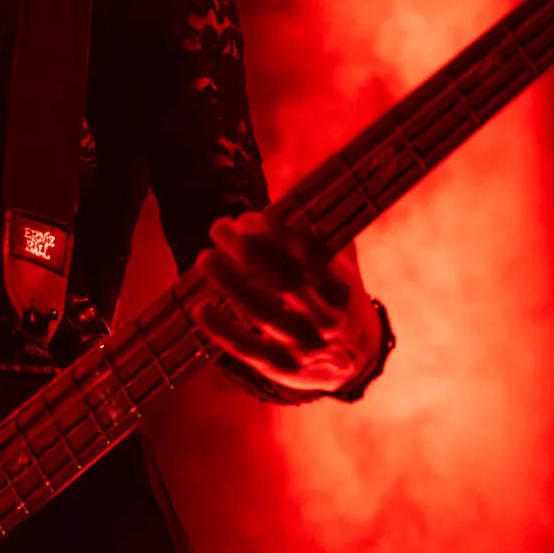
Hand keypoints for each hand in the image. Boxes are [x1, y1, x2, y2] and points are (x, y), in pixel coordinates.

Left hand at [190, 212, 383, 396]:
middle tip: (219, 227)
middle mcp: (327, 321)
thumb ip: (325, 233)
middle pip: (284, 282)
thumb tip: (298, 183)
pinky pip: (247, 349)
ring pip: (262, 313)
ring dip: (229, 282)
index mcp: (343, 290)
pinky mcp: (281, 369)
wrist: (353, 365)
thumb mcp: (344, 268)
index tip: (249, 218)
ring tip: (204, 257)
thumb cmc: (337, 301)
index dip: (279, 236)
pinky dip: (221, 329)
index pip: (313, 259)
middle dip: (248, 251)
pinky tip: (199, 308)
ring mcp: (304, 348)